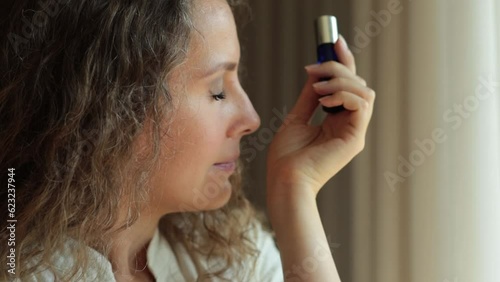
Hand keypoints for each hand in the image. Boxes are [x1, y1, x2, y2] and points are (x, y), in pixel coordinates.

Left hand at [266, 34, 374, 198]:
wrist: (285, 180)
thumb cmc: (287, 156)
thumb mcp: (297, 118)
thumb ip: (310, 96)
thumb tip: (315, 72)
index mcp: (337, 121)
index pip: (348, 86)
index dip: (344, 62)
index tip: (334, 42)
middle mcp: (349, 125)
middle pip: (358, 84)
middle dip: (338, 67)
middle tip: (313, 67)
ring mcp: (354, 132)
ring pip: (364, 91)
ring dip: (341, 81)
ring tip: (317, 87)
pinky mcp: (355, 139)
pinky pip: (361, 104)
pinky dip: (344, 95)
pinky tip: (324, 99)